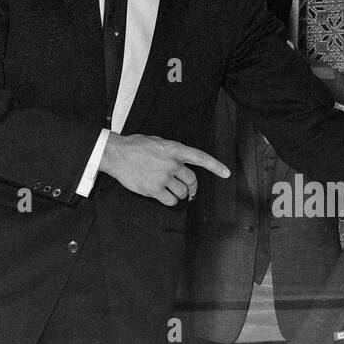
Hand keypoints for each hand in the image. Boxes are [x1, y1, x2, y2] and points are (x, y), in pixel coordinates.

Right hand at [99, 134, 228, 205]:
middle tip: (190, 192)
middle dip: (193, 188)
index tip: (226, 174)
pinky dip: (170, 201)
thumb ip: (172, 151)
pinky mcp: (154, 189)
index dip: (216, 166)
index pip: (200, 158)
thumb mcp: (158, 142)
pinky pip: (170, 200)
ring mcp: (164, 177)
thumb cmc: (135, 146)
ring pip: (183, 192)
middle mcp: (172, 164)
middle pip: (192, 180)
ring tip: (172, 192)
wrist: (116, 154)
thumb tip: (181, 161)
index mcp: (175, 149)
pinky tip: (164, 196)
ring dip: (181, 194)